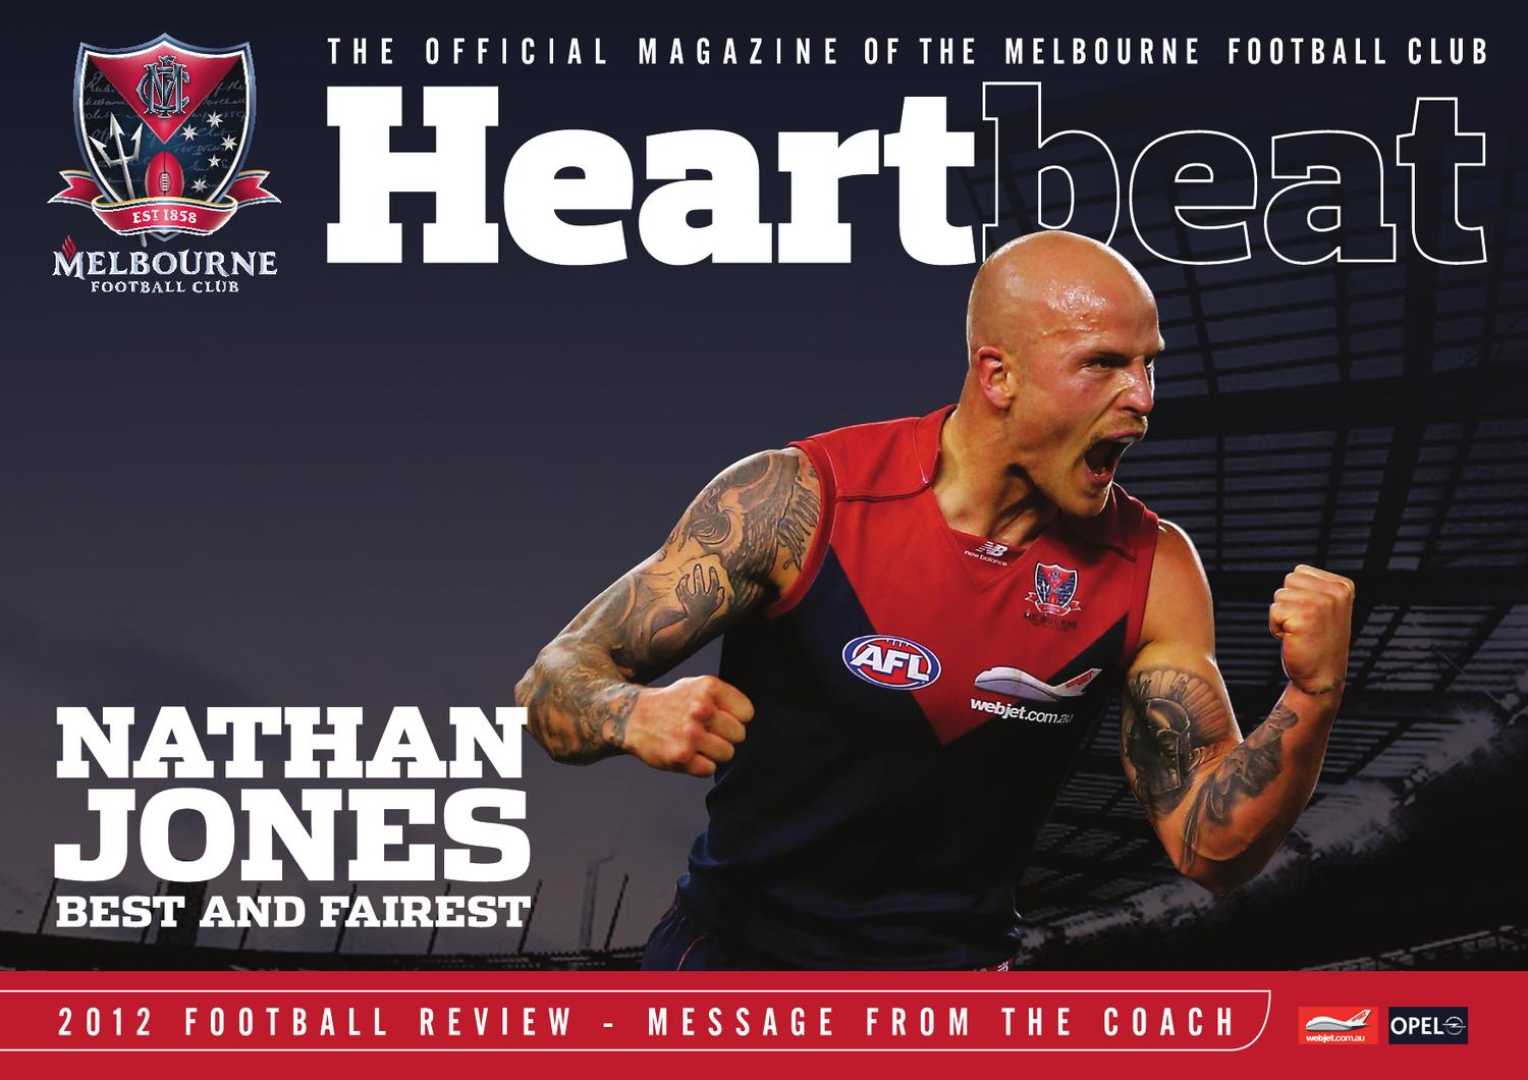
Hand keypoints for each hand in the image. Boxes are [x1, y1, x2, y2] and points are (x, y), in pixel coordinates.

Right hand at [623, 675, 753, 777]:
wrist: (632, 717)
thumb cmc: (672, 703)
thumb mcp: (698, 687)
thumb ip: (725, 699)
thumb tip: (749, 720)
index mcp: (709, 688)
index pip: (747, 713)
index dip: (735, 719)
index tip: (720, 718)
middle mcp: (701, 709)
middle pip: (740, 735)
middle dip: (725, 736)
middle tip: (706, 733)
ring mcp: (690, 734)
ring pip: (728, 754)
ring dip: (714, 753)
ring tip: (696, 744)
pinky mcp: (681, 756)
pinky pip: (710, 769)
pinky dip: (700, 766)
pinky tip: (686, 754)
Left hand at [1269, 564, 1354, 695]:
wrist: (1322, 678)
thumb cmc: (1318, 643)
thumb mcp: (1326, 609)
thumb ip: (1315, 588)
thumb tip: (1293, 574)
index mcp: (1343, 586)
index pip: (1299, 572)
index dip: (1297, 595)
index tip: (1312, 616)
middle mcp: (1335, 593)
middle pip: (1288, 581)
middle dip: (1288, 603)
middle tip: (1304, 626)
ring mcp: (1321, 604)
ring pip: (1279, 596)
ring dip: (1282, 616)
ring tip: (1300, 633)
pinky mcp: (1304, 618)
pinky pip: (1274, 611)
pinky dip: (1276, 627)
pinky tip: (1294, 640)